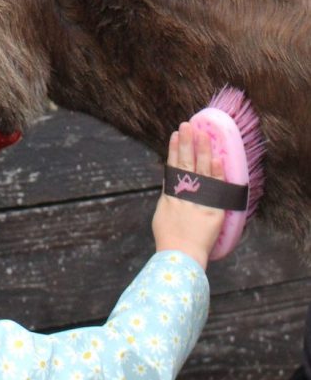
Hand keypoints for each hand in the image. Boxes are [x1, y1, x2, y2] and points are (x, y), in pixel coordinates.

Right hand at [152, 122, 225, 269]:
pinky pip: (216, 187)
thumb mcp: (162, 215)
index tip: (175, 135)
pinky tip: (216, 157)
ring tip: (202, 133)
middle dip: (186, 143)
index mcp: (170, 194)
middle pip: (185, 162)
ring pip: (199, 170)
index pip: (173, 166)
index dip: (174, 150)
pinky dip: (216, 172)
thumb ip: (168, 199)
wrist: (179, 254)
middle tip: (187, 125)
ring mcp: (198, 199)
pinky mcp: (212, 209)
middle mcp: (183, 193)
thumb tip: (170, 188)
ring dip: (201, 150)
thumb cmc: (169, 239)